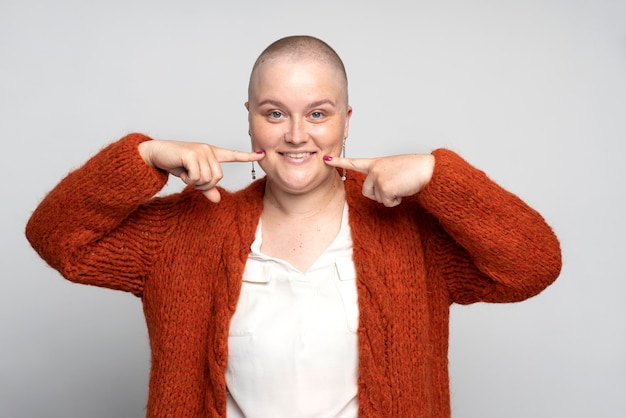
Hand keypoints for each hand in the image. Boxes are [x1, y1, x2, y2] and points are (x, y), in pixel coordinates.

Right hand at [138, 140, 264, 202]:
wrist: (156, 154)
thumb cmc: (176, 164)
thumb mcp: (192, 178)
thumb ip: (206, 189)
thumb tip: (217, 200)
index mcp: (212, 153)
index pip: (233, 155)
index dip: (247, 156)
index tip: (262, 154)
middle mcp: (209, 150)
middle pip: (218, 177)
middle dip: (204, 184)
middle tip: (191, 178)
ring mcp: (201, 151)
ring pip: (208, 179)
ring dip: (195, 182)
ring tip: (186, 173)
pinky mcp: (192, 154)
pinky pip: (197, 177)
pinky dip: (188, 179)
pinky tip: (181, 171)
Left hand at [324, 153, 434, 206]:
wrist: (428, 169)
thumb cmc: (415, 169)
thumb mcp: (394, 169)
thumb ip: (381, 176)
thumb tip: (379, 191)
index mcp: (376, 163)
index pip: (354, 162)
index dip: (339, 162)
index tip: (325, 159)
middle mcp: (374, 169)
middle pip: (366, 191)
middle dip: (379, 194)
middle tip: (395, 186)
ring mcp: (378, 178)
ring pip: (377, 198)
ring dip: (389, 197)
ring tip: (401, 185)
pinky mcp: (384, 187)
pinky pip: (387, 203)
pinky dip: (396, 201)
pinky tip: (404, 190)